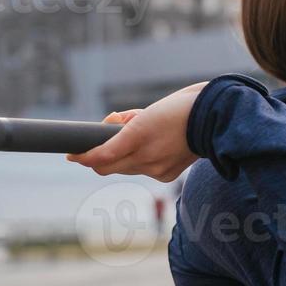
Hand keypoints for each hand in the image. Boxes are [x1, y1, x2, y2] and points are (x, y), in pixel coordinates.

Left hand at [65, 84, 203, 181]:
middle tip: (99, 141)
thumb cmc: (179, 109)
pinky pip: (143, 170)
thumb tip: (109, 128)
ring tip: (138, 136)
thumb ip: (123, 122)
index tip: (71, 154)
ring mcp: (156, 169)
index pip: (101, 156)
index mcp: (137, 137)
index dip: (84, 156)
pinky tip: (153, 146)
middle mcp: (146, 159)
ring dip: (122, 156)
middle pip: (109, 166)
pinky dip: (140, 160)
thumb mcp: (146, 112)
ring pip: (126, 168)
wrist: (214, 119)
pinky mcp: (167, 175)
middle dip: (101, 155)